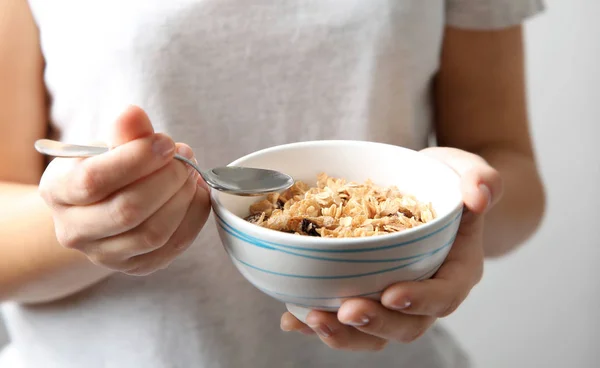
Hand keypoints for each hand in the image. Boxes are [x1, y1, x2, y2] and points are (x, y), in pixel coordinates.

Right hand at [39, 106, 211, 275]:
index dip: (136, 159)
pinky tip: (196, 194)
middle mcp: (74, 231)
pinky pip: (174, 246)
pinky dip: (193, 217)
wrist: (100, 208)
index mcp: (58, 192)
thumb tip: (134, 115)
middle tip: (185, 157)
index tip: (166, 142)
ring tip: (191, 174)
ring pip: (154, 233)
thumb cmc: (105, 169)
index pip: (94, 180)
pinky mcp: (137, 266)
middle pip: (128, 211)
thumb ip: (123, 132)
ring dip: (182, 198)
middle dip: (167, 179)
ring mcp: (106, 256)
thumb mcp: (106, 144)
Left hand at [280, 147, 502, 350]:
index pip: (444, 294)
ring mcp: (395, 298)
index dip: (421, 300)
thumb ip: (480, 178)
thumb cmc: (445, 182)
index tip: (391, 294)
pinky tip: (292, 318)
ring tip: (310, 320)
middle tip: (345, 311)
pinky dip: (319, 322)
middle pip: (406, 325)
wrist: (424, 190)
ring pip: (373, 333)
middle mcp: (426, 292)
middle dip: (376, 324)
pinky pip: (346, 320)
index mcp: (456, 269)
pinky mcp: (368, 295)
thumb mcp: (465, 170)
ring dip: (342, 334)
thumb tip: (479, 195)